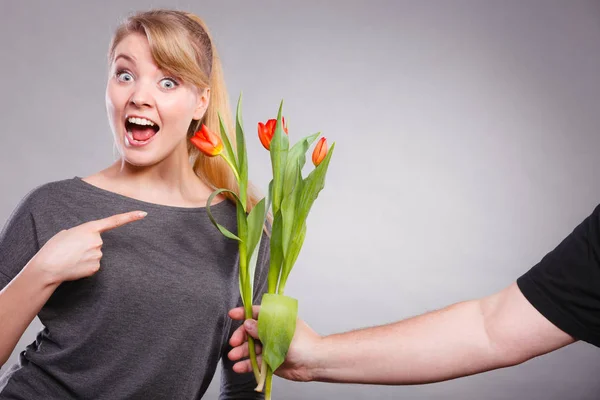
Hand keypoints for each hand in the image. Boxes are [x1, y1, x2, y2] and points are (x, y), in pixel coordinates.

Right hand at [29, 210, 146, 284]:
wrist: (47, 267)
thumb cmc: (54, 248)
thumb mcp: (66, 233)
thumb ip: (82, 233)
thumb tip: (88, 241)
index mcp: (89, 228)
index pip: (114, 221)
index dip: (130, 217)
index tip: (144, 213)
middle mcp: (97, 241)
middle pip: (97, 242)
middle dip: (86, 246)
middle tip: (71, 250)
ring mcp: (98, 254)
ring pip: (95, 254)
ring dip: (85, 256)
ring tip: (71, 258)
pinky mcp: (96, 267)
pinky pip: (93, 265)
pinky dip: (85, 266)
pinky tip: (75, 266)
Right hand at [227, 306, 321, 381]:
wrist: (315, 363)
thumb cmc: (304, 344)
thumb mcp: (280, 334)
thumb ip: (262, 330)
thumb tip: (247, 324)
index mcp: (276, 320)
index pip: (256, 313)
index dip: (243, 313)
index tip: (232, 315)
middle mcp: (271, 332)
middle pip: (250, 331)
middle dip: (240, 336)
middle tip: (234, 342)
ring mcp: (269, 346)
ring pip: (250, 348)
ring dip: (241, 352)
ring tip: (233, 356)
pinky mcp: (269, 361)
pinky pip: (255, 362)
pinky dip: (246, 365)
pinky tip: (239, 367)